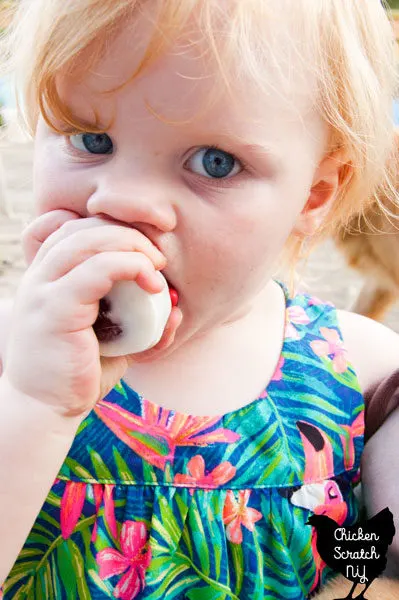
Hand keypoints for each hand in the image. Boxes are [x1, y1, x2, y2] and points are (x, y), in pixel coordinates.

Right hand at [2, 210, 169, 417]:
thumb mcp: (112, 340)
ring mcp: (42, 291)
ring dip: (132, 245)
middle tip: (158, 258)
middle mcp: (39, 277)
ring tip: (158, 267)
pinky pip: (96, 270)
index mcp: (46, 278)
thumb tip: (175, 310)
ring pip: (88, 241)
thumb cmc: (80, 374)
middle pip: (81, 227)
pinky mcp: (55, 309)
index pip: (73, 228)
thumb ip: (136, 321)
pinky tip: (152, 285)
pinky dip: (130, 267)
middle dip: (126, 233)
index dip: (110, 228)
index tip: (142, 250)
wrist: (46, 410)